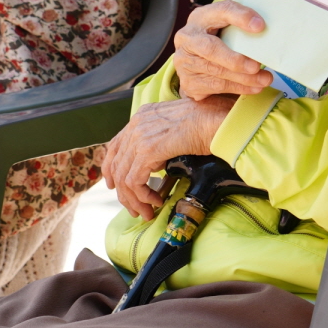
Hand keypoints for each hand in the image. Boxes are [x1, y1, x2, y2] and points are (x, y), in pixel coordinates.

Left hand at [101, 96, 236, 217]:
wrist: (216, 119)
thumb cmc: (208, 122)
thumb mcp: (176, 128)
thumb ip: (161, 140)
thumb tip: (156, 163)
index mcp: (142, 116)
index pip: (115, 146)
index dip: (111, 169)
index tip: (115, 186)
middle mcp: (136, 125)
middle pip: (116, 165)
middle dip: (124, 192)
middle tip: (135, 209)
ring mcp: (140, 137)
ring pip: (123, 177)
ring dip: (134, 200)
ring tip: (147, 212)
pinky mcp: (147, 151)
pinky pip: (134, 182)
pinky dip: (143, 196)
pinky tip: (156, 201)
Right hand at [172, 0, 272, 100]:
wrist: (195, 62)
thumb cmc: (218, 39)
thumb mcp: (226, 25)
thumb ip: (240, 24)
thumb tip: (263, 28)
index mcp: (200, 17)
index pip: (221, 11)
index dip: (240, 17)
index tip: (260, 26)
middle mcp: (187, 38)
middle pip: (211, 48)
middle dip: (235, 60)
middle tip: (256, 66)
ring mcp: (184, 61)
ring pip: (215, 71)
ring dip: (243, 78)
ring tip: (264, 79)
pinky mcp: (189, 82)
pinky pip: (215, 86)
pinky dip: (238, 88)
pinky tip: (254, 88)